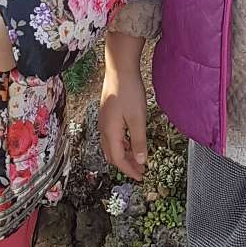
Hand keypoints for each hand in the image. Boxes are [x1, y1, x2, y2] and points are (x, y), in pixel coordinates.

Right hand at [99, 65, 148, 181]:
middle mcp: (104, 129)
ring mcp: (104, 121)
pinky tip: (132, 141)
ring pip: (112, 146)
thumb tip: (140, 161)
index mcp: (110, 132)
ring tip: (138, 158)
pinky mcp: (107, 115)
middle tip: (140, 171)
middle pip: (112, 155)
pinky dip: (122, 144)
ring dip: (124, 155)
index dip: (129, 170)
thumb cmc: (129, 92)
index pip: (118, 159)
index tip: (141, 177)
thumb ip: (139, 141)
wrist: (119, 69)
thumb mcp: (138, 119)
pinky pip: (112, 136)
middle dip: (126, 165)